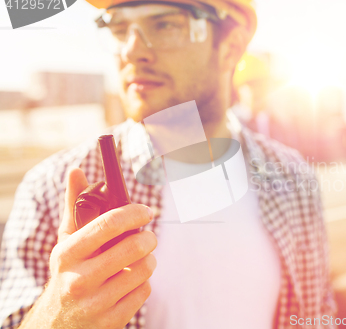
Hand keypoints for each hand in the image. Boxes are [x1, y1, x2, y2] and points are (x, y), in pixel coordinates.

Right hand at [20, 168, 156, 328]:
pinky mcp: (111, 321)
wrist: (58, 323)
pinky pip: (144, 291)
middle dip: (148, 238)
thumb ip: (74, 205)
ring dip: (148, 261)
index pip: (109, 224)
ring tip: (137, 260)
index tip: (146, 211)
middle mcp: (78, 280)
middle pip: (134, 247)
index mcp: (67, 254)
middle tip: (147, 237)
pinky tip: (129, 283)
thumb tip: (76, 171)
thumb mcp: (67, 240)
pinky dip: (143, 283)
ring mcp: (95, 304)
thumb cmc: (70, 271)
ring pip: (145, 269)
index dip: (134, 213)